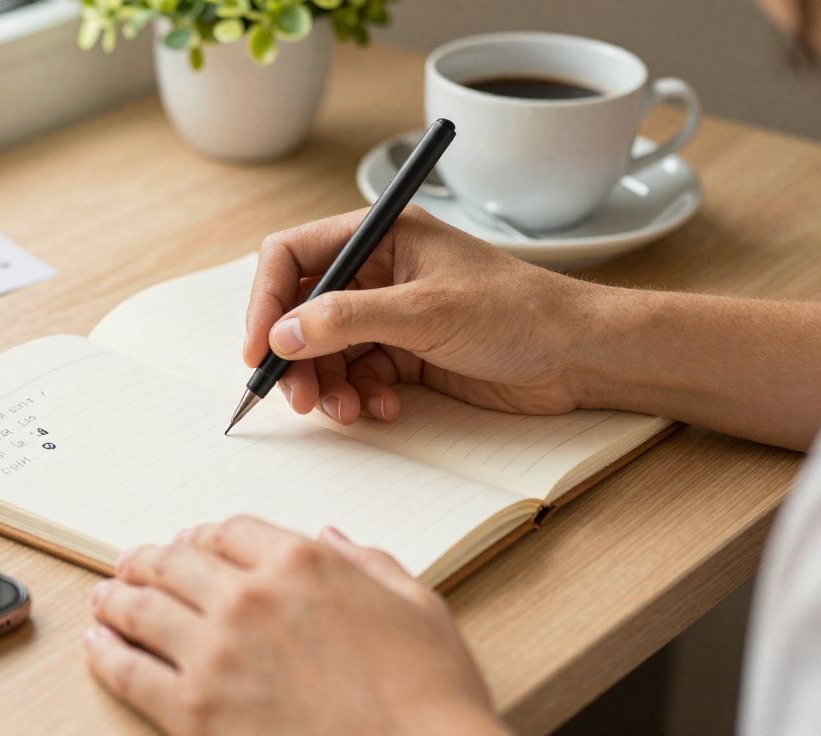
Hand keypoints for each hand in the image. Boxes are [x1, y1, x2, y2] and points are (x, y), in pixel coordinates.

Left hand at [83, 516, 506, 735]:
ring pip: (143, 609)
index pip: (231, 531)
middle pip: (177, 561)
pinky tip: (98, 646)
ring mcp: (217, 652)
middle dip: (150, 560)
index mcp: (302, 562)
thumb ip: (367, 564)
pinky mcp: (195, 710)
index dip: (204, 535)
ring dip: (117, 598)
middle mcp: (249, 597)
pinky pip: (131, 672)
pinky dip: (107, 655)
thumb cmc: (430, 695)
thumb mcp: (415, 606)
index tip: (192, 541)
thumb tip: (334, 538)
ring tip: (105, 598)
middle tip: (133, 565)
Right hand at [244, 206, 597, 422]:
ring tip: (348, 411)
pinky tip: (385, 408)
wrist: (578, 355)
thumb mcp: (426, 311)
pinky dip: (359, 396)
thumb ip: (348, 319)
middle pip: (301, 310)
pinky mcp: (403, 352)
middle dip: (296, 356)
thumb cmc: (518, 312)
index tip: (259, 348)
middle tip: (298, 398)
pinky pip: (355, 375)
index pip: (292, 256)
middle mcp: (377, 271)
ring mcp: (389, 314)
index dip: (266, 300)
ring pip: (325, 350)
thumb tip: (282, 333)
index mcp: (380, 235)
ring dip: (327, 384)